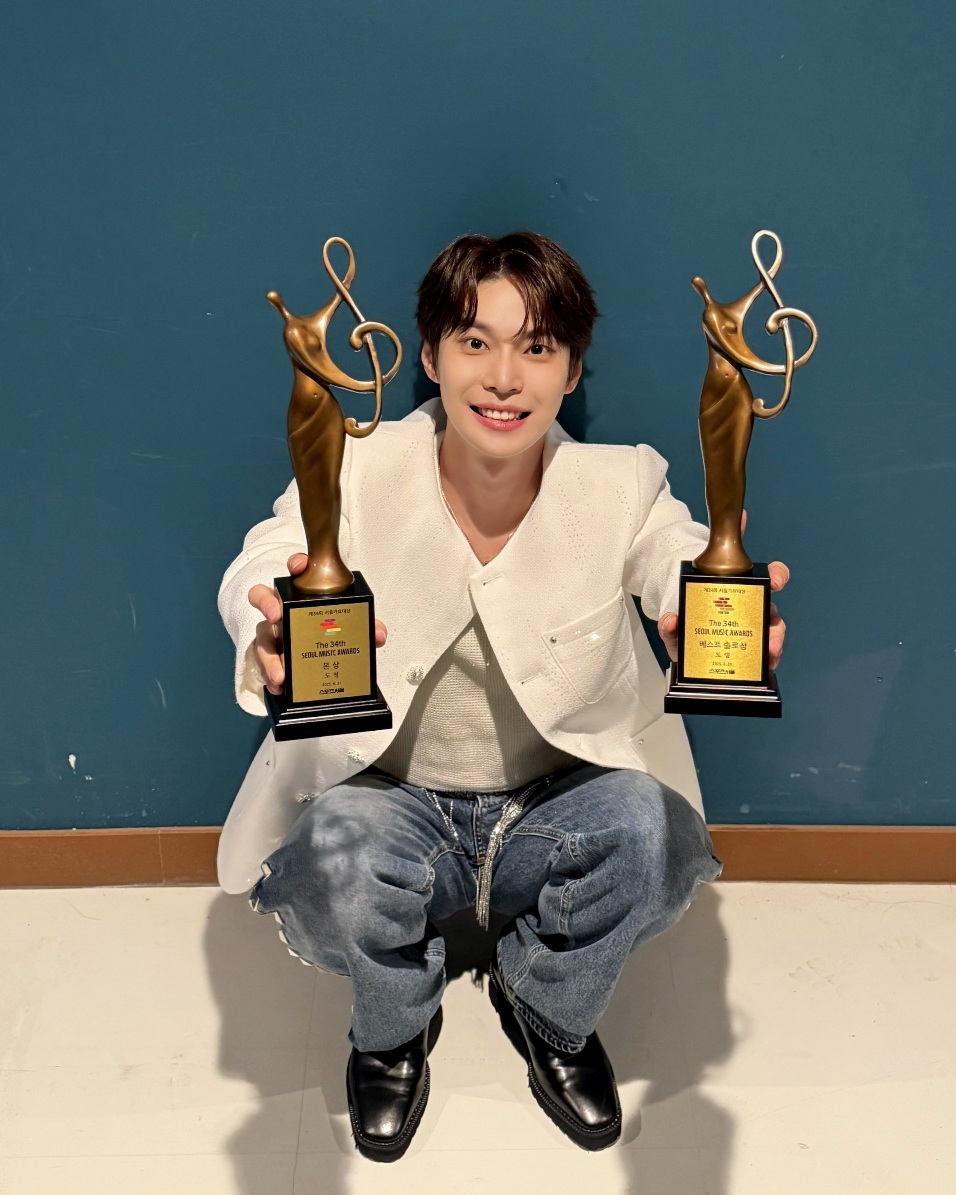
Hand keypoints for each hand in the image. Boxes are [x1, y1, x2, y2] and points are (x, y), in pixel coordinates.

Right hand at [248, 553, 387, 695]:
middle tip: (276, 615)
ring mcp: (273, 634)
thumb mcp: (350, 628)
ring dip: (270, 656)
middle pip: (263, 597)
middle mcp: (283, 611)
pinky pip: (264, 665)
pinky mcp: (269, 656)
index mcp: (303, 595)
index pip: (295, 571)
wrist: (316, 662)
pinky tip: (279, 686)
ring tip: (280, 673)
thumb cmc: (328, 632)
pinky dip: (271, 676)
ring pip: (262, 638)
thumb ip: (365, 627)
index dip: (296, 564)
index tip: (299, 566)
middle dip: (267, 602)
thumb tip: (378, 635)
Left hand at [657, 514, 788, 670]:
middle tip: (772, 641)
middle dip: (777, 634)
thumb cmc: (701, 598)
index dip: (777, 576)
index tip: (775, 579)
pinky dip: (740, 667)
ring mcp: (746, 638)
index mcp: (749, 592)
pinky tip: (741, 671)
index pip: (772, 579)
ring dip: (770, 654)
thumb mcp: (701, 575)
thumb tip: (740, 517)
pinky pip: (742, 665)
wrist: (683, 622)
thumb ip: (721, 543)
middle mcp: (753, 615)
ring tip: (766, 660)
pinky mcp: (732, 657)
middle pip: (775, 624)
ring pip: (766, 648)